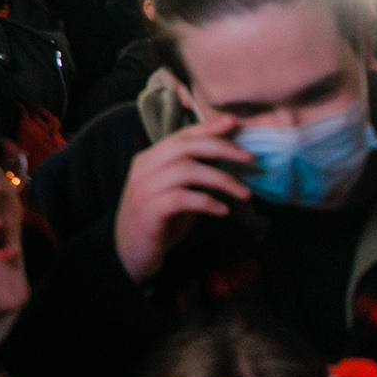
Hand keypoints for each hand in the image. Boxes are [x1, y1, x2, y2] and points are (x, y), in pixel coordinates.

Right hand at [113, 114, 253, 283]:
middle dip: (221, 147)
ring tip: (245, 193)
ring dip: (222, 180)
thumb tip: (224, 159)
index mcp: (149, 159)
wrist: (127, 254)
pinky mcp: (149, 212)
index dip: (208, 128)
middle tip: (249, 157)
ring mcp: (145, 189)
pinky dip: (207, 202)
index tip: (234, 122)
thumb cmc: (156, 222)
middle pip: (185, 147)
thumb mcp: (173, 192)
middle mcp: (144, 168)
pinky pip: (182, 199)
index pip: (181, 136)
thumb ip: (190, 176)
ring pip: (187, 170)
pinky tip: (223, 210)